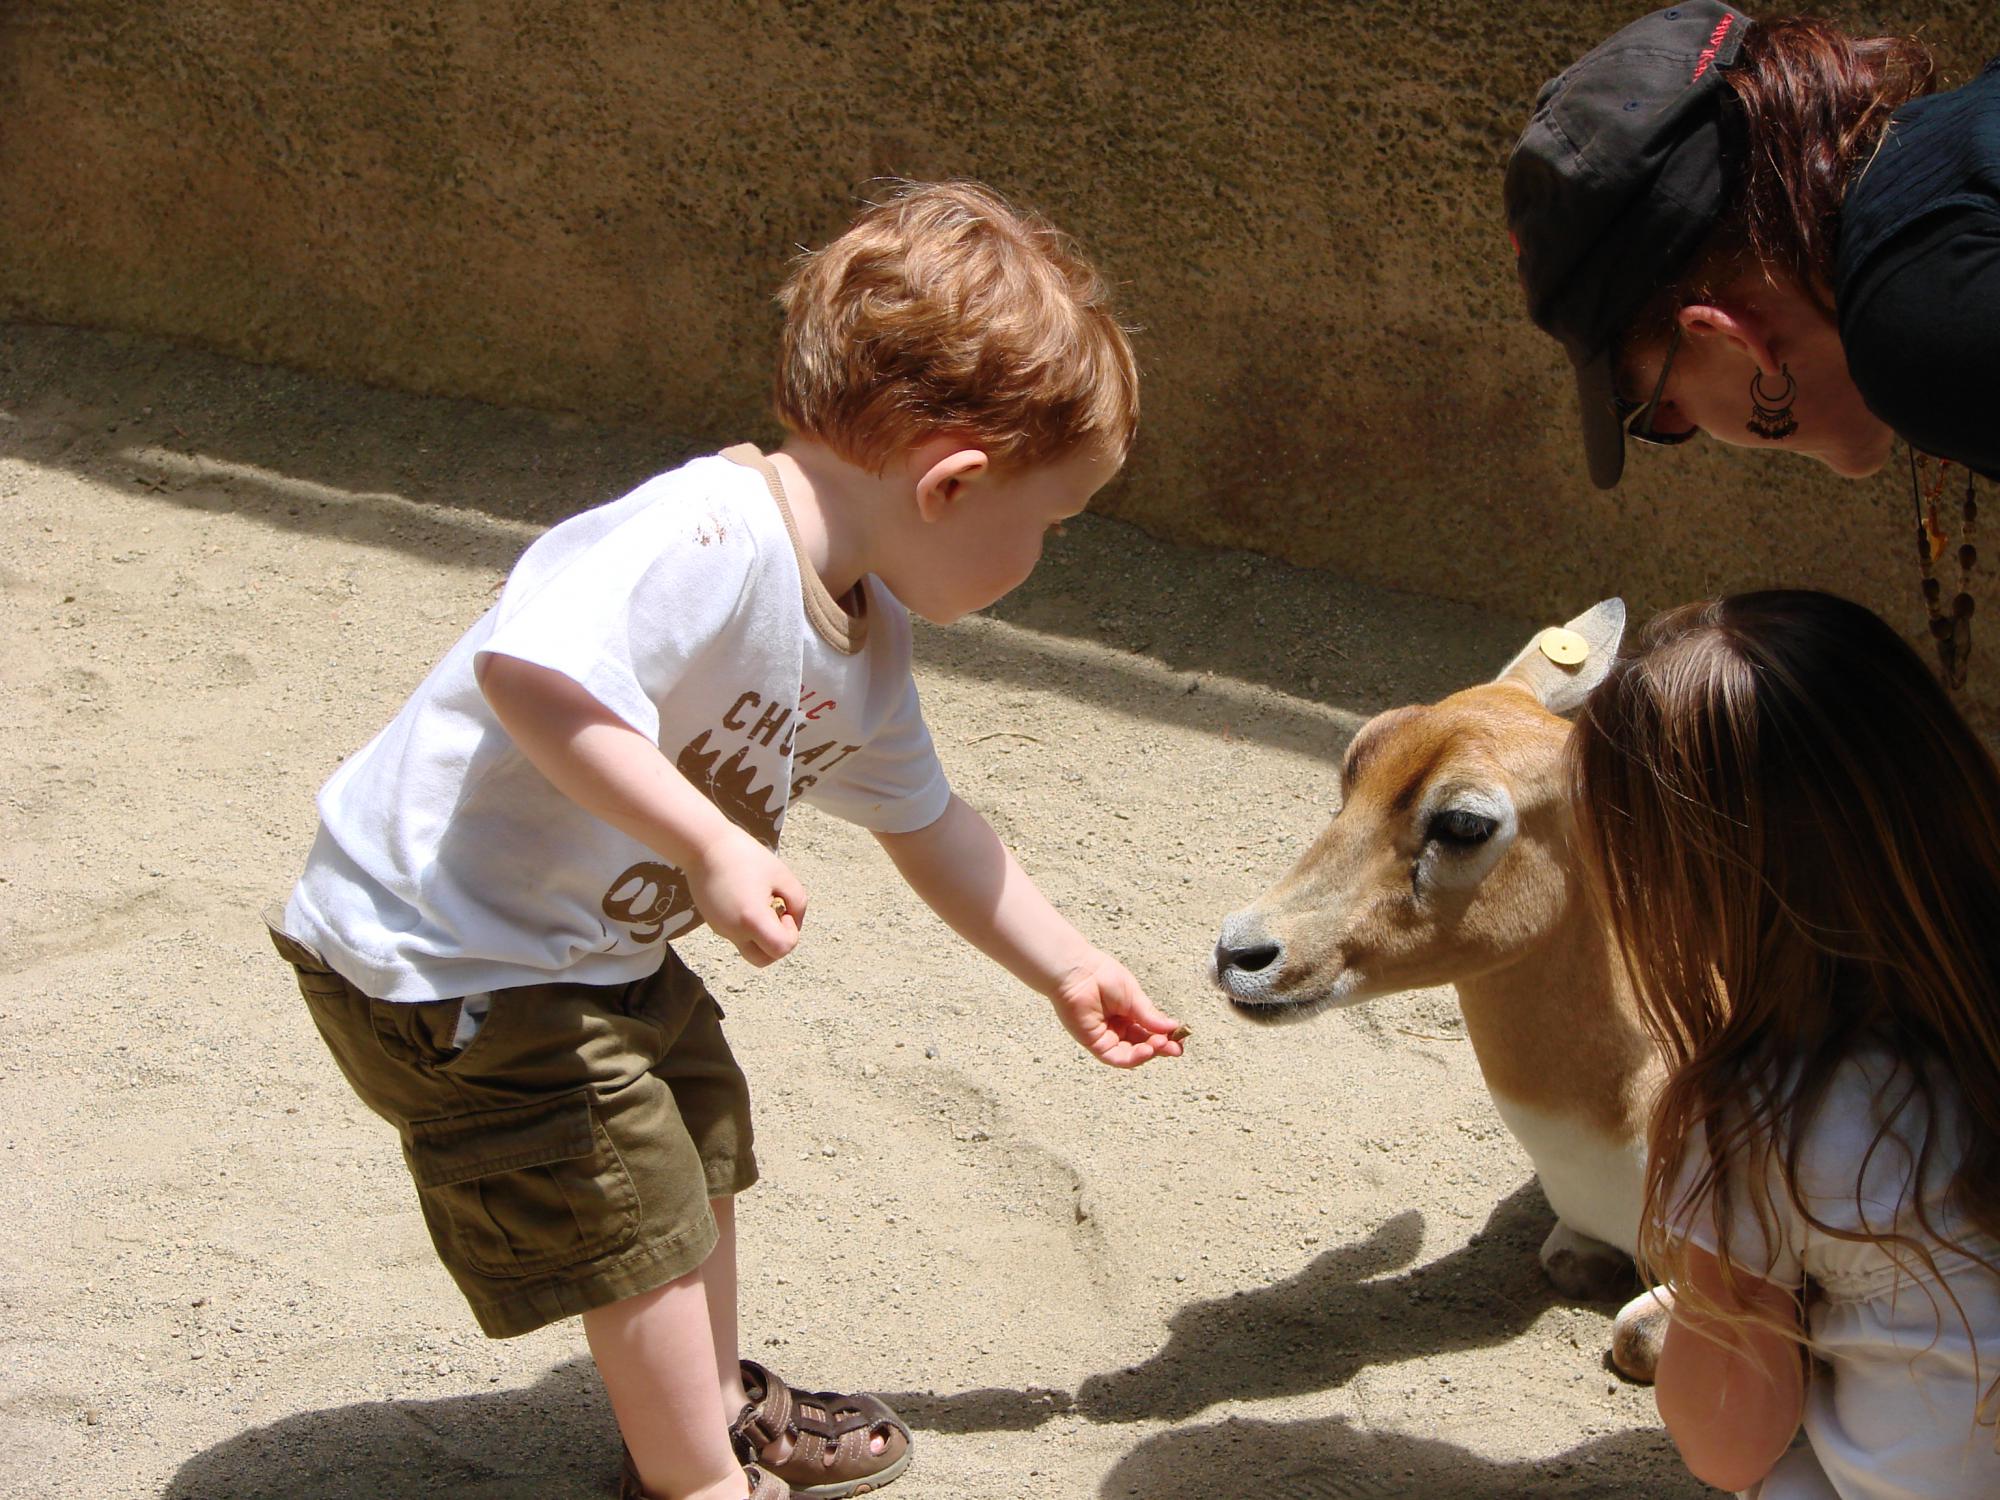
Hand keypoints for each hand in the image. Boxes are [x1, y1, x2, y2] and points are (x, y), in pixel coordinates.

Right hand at [685, 825, 807, 967]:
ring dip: (762, 933)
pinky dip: (748, 925)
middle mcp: (733, 931)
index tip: (783, 909)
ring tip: (760, 901)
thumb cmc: (746, 856)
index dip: (791, 933)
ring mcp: (721, 929)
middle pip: (763, 960)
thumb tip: (793, 922)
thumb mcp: (782, 875)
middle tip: (776, 914)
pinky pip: (737, 934)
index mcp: (751, 920)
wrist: (704, 845)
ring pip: (750, 947)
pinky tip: (745, 897)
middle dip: (777, 943)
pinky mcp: (713, 923)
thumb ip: (797, 903)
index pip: (781, 949)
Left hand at [1047, 950, 1183, 1067]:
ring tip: (1162, 1045)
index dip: (1165, 1036)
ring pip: (1131, 1054)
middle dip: (1160, 1048)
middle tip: (1175, 1048)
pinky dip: (1133, 1058)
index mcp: (1127, 1014)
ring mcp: (1105, 1036)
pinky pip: (1116, 1057)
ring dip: (1149, 1053)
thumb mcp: (1133, 996)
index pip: (1149, 1031)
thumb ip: (1150, 1015)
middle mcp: (1117, 1027)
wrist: (1078, 972)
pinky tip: (1147, 1050)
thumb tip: (1172, 1028)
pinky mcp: (1094, 1043)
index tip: (1180, 1038)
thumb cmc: (1102, 976)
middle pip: (1142, 1045)